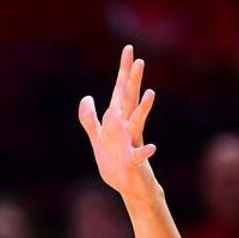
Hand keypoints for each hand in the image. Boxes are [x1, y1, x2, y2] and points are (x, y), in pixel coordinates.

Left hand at [79, 45, 158, 197]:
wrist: (129, 187)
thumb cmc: (115, 163)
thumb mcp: (98, 138)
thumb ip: (90, 118)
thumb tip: (86, 97)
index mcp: (118, 121)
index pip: (120, 91)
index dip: (123, 72)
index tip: (128, 50)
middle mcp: (127, 128)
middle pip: (130, 101)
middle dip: (133, 81)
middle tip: (139, 60)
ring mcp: (132, 144)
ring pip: (138, 123)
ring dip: (143, 110)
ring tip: (151, 93)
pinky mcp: (134, 162)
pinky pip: (140, 156)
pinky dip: (145, 152)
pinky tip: (152, 148)